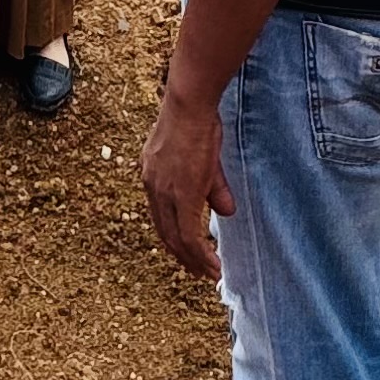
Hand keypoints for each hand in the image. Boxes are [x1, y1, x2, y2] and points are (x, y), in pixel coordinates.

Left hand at [139, 79, 236, 278]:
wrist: (190, 104)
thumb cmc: (199, 120)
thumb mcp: (205, 159)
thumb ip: (214, 188)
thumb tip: (226, 212)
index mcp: (152, 176)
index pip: (160, 216)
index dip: (175, 237)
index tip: (189, 253)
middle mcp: (153, 187)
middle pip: (165, 233)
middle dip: (183, 256)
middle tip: (199, 272)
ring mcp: (165, 193)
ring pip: (176, 239)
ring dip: (194, 261)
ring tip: (209, 274)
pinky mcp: (182, 195)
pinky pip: (188, 234)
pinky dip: (200, 254)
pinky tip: (212, 264)